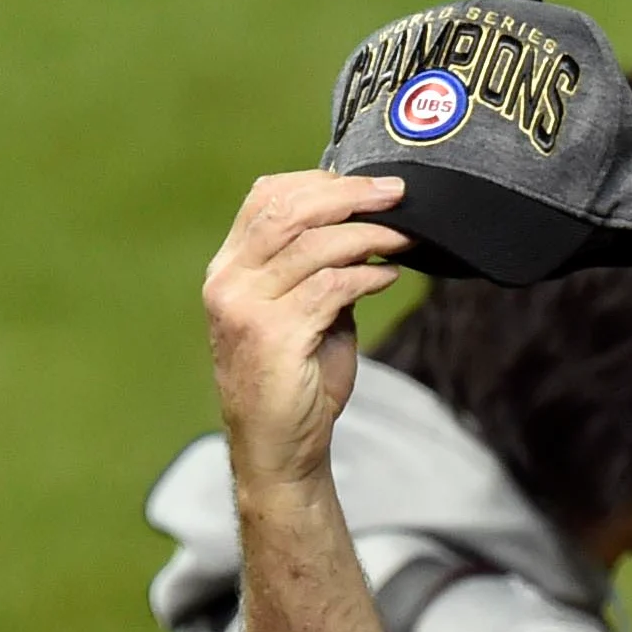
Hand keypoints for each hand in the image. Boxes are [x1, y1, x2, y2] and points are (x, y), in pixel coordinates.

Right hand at [205, 170, 410, 494]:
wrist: (278, 450)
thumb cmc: (294, 382)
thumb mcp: (304, 313)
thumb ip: (321, 269)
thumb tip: (366, 228)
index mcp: (228, 270)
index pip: (265, 198)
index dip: (318, 181)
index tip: (366, 184)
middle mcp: (228, 283)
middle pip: (289, 210)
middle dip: (349, 195)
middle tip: (396, 194)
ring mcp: (246, 309)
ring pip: (314, 244)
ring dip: (368, 235)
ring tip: (403, 238)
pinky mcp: (275, 336)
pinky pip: (331, 287)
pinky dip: (367, 275)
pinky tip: (390, 277)